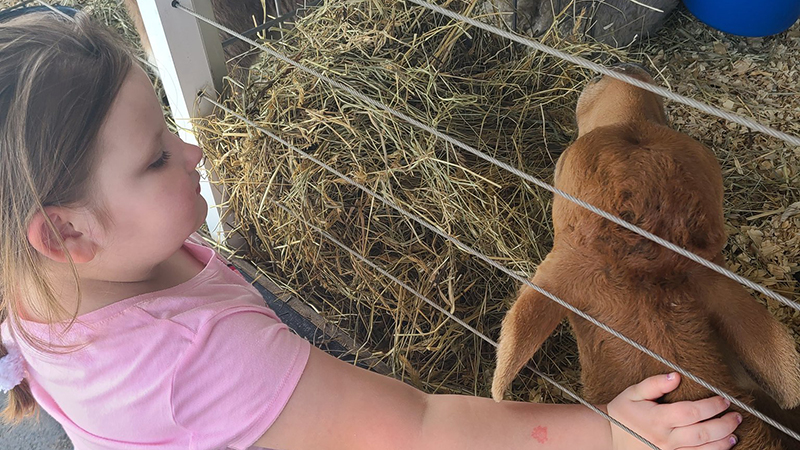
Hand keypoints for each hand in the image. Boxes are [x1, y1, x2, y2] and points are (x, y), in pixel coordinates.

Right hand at [606, 373, 740, 449]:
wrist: (610, 436)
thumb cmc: (624, 411)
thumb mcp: (634, 392)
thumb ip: (655, 384)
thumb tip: (676, 376)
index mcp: (658, 419)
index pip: (691, 412)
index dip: (711, 406)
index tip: (723, 399)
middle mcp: (665, 438)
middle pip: (702, 433)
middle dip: (724, 424)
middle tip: (737, 416)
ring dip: (722, 442)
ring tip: (734, 434)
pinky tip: (720, 447)